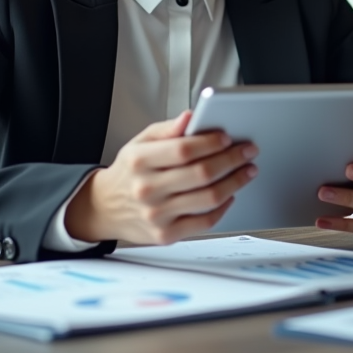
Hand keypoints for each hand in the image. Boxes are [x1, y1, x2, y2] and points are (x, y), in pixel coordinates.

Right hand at [65, 111, 257, 244]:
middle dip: (232, 160)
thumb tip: (191, 117)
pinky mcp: (166, 235)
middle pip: (201, 174)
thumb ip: (167, 129)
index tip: (228, 137)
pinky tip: (230, 194)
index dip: (210, 143)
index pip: (183, 150)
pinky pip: (205, 222)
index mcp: (140, 161)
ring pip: (208, 198)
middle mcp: (147, 189)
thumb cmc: (130, 171)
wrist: (105, 207)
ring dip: (235, 182)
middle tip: (247, 151)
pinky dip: (223, 207)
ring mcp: (157, 215)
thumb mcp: (140, 142)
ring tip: (247, 171)